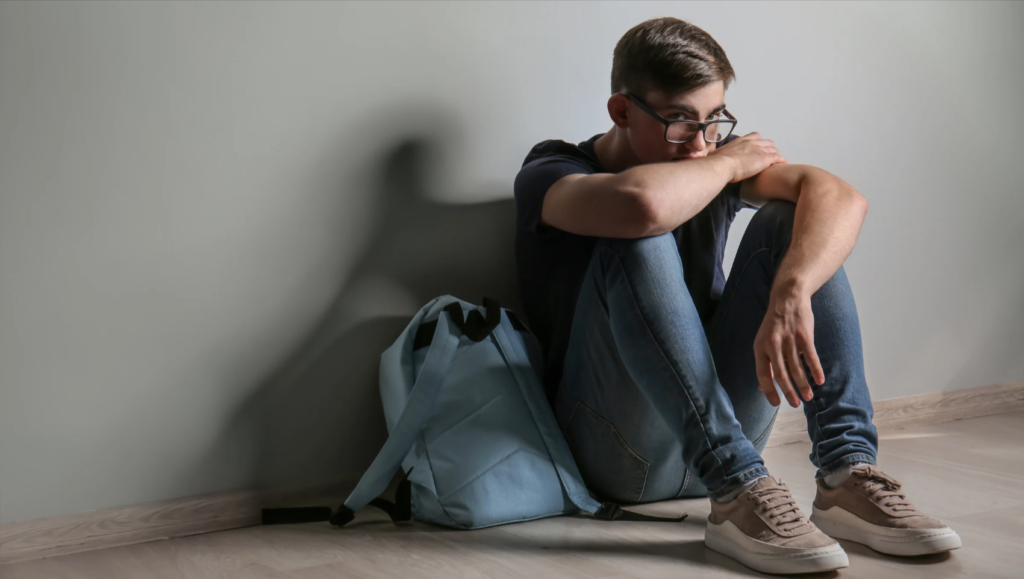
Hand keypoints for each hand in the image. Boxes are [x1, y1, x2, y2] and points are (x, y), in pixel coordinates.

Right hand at [709, 132, 787, 182]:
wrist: (721, 166)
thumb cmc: (715, 163)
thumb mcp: (714, 156)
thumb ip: (716, 155)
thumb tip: (707, 159)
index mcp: (741, 141)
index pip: (755, 137)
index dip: (759, 143)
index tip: (759, 148)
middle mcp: (752, 142)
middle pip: (767, 142)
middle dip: (770, 148)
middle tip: (770, 156)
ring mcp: (759, 149)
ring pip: (773, 149)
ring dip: (776, 154)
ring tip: (777, 161)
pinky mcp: (765, 158)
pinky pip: (777, 158)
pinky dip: (781, 160)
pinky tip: (782, 164)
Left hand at [753, 291, 824, 406]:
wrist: (788, 298)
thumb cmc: (775, 323)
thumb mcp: (763, 341)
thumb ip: (765, 363)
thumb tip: (762, 386)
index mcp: (760, 347)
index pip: (762, 374)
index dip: (768, 389)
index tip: (775, 403)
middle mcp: (773, 345)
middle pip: (780, 373)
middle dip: (788, 391)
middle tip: (795, 404)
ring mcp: (789, 340)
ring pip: (796, 367)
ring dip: (803, 384)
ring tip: (808, 397)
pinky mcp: (804, 335)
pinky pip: (810, 356)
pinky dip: (815, 370)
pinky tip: (819, 380)